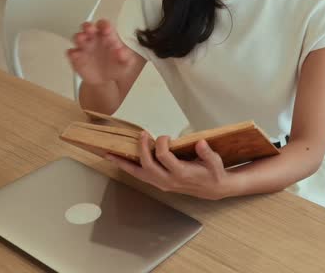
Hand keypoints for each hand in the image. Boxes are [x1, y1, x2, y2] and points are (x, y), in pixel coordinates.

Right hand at [66, 19, 135, 84]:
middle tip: (90, 28)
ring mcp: (84, 48)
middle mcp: (94, 39)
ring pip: (78, 37)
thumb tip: (122, 51)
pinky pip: (72, 53)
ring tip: (82, 38)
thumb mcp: (126, 62)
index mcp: (107, 36)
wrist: (106, 80)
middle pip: (88, 27)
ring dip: (79, 37)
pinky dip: (72, 53)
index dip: (104, 25)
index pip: (104, 26)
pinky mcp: (76, 58)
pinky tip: (76, 55)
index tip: (106, 28)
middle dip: (88, 26)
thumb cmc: (117, 66)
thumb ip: (125, 57)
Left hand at [106, 132, 232, 200]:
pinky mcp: (160, 184)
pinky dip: (128, 168)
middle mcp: (169, 180)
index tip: (165, 136)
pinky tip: (119, 161)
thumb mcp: (215, 162)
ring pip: (139, 174)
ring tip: (109, 154)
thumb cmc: (214, 173)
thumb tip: (201, 142)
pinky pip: (140, 176)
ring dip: (124, 163)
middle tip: (142, 134)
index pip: (164, 157)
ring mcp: (162, 184)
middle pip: (148, 165)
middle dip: (142, 148)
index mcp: (182, 173)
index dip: (162, 143)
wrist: (213, 189)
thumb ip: (207, 153)